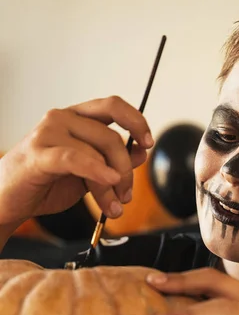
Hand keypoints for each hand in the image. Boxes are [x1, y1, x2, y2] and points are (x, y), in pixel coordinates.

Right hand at [0, 96, 152, 226]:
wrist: (8, 201)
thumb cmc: (45, 184)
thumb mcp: (87, 173)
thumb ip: (111, 161)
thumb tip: (140, 151)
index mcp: (75, 118)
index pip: (113, 106)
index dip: (136, 121)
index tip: (148, 143)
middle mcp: (62, 118)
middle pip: (111, 137)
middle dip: (126, 171)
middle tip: (126, 197)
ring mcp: (48, 133)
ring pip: (97, 153)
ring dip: (112, 185)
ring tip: (112, 208)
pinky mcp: (38, 154)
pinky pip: (76, 159)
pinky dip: (97, 171)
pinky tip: (109, 184)